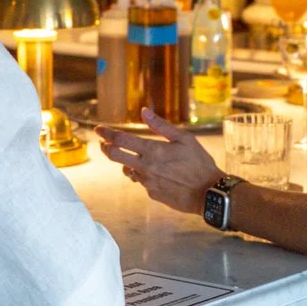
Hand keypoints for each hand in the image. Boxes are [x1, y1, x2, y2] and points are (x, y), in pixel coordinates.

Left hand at [97, 109, 221, 216]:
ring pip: (127, 170)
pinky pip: (142, 182)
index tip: (98, 129)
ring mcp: (147, 182)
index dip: (107, 133)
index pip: (121, 139)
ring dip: (127, 162)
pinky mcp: (152, 193)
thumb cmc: (199, 163)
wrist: (207, 193)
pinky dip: (143, 175)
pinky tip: (156, 173)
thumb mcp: (184, 138)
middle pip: (115, 156)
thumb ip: (161, 125)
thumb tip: (144, 112)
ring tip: (134, 158)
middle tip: (104, 143)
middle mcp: (145, 167)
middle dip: (106, 147)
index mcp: (153, 150)